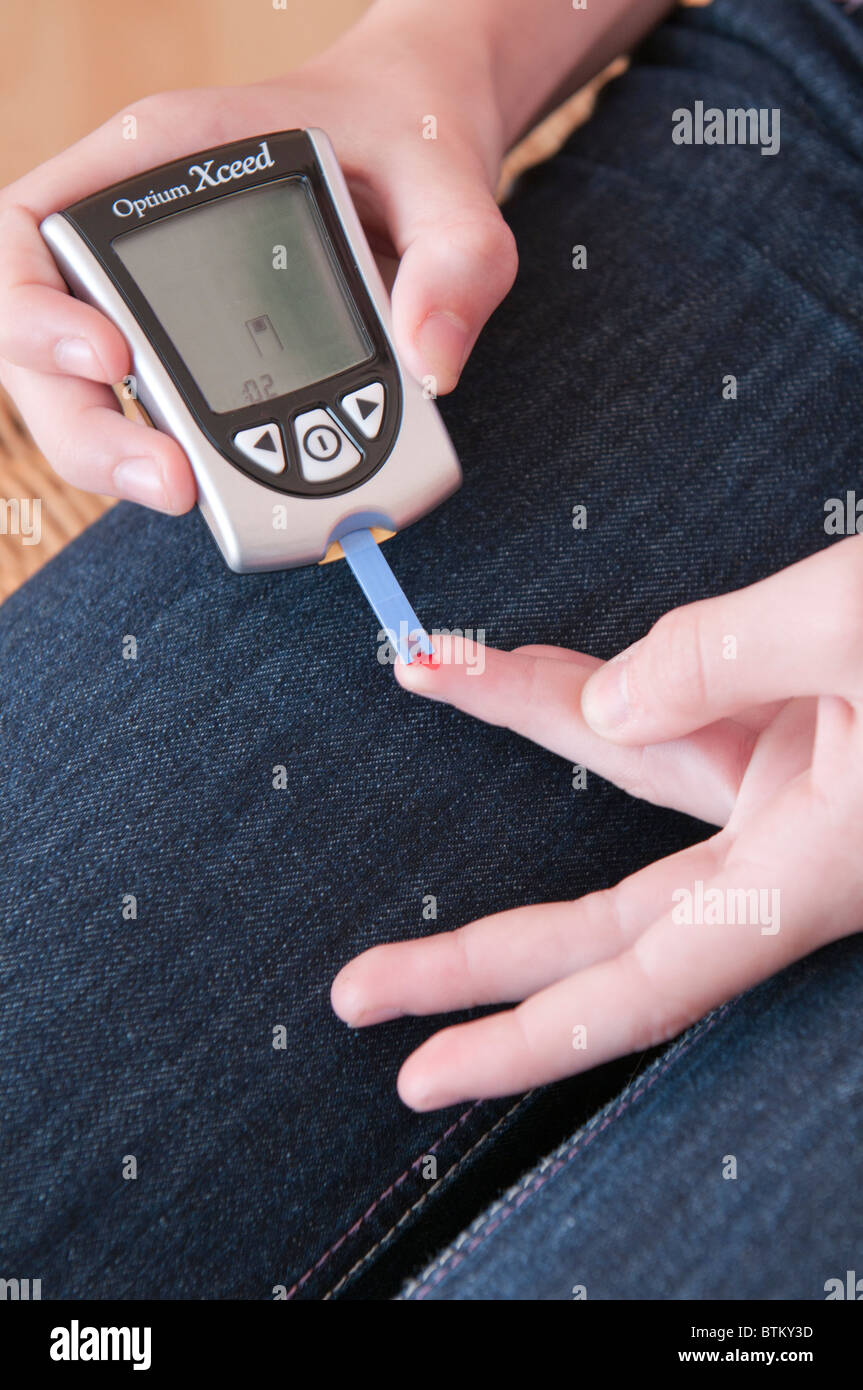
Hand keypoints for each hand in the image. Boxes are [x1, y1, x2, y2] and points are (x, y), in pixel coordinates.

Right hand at [0, 13, 514, 510]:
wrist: (422, 151)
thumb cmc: (409, 142)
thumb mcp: (450, 186)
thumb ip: (456, 261)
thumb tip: (431, 364)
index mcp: (165, 160)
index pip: (32, 227)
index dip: (35, 307)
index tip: (111, 359)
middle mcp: (143, 237)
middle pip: (43, 342)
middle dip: (86, 427)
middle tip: (170, 481)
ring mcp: (161, 303)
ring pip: (87, 398)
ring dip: (123, 460)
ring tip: (196, 494)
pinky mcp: (196, 358)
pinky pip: (155, 420)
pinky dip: (180, 463)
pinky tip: (230, 488)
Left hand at [332, 537, 862, 1109]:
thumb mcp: (862, 623)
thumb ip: (725, 657)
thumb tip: (603, 697)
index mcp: (812, 868)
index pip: (639, 986)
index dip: (522, 1039)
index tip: (420, 1073)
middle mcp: (789, 854)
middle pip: (603, 933)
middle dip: (477, 956)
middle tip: (362, 993)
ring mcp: (788, 797)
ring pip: (624, 803)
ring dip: (527, 731)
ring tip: (431, 677)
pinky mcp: (793, 741)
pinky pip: (667, 727)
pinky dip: (594, 692)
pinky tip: (524, 667)